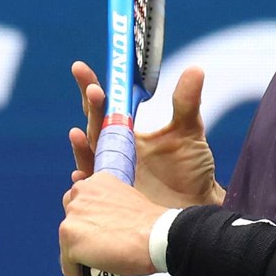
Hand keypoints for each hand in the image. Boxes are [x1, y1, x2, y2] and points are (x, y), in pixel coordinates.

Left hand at [59, 172, 165, 275]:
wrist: (160, 236)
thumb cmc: (154, 225)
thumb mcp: (129, 205)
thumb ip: (110, 211)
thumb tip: (101, 231)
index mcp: (95, 182)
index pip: (82, 208)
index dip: (92, 229)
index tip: (106, 243)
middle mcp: (80, 194)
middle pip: (73, 228)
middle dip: (88, 247)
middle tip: (110, 260)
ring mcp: (72, 218)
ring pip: (71, 252)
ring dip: (89, 268)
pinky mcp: (71, 242)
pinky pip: (73, 272)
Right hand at [68, 62, 224, 208]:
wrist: (196, 206)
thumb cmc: (191, 170)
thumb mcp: (189, 133)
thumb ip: (186, 103)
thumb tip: (195, 70)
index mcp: (127, 132)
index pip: (105, 106)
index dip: (90, 87)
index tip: (80, 68)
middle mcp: (115, 151)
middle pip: (94, 126)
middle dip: (92, 108)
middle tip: (93, 90)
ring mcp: (112, 175)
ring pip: (88, 157)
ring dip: (81, 145)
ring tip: (79, 132)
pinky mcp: (114, 199)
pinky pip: (93, 190)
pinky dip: (86, 182)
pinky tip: (80, 176)